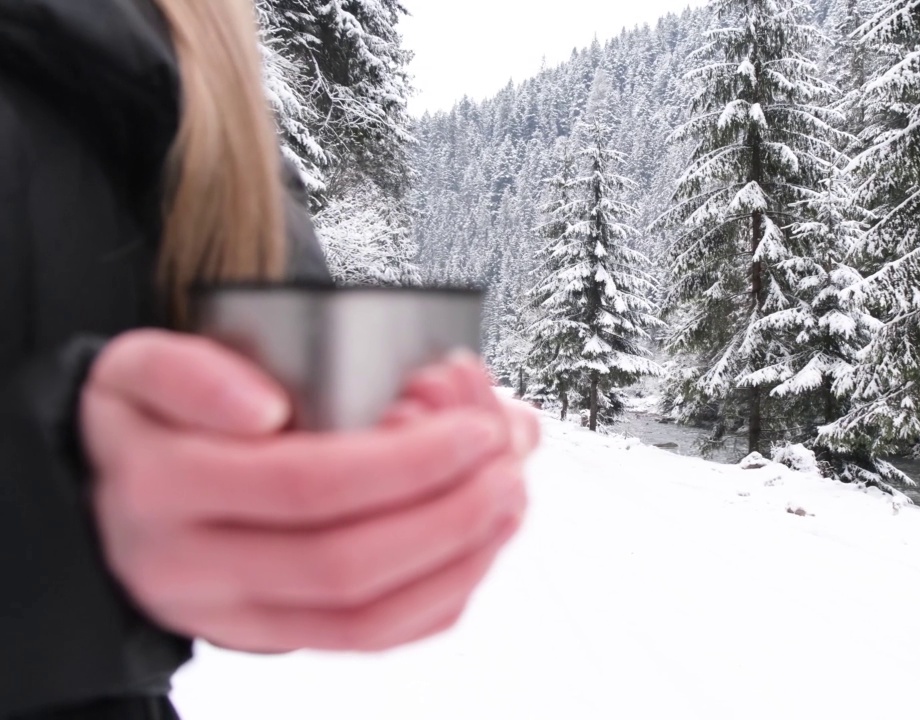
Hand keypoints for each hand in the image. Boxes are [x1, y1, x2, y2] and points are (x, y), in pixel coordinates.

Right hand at [82, 330, 529, 652]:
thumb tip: (263, 407)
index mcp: (166, 485)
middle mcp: (195, 566)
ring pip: (363, 619)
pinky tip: (477, 547)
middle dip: (449, 514)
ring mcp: (235, 615)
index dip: (403, 461)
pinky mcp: (272, 640)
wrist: (111, 497)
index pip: (303, 484)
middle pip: (344, 562)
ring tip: (507, 498)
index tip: (471, 424)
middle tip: (505, 461)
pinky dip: (439, 600)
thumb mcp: (144, 366)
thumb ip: (195, 371)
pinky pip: (366, 643)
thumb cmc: (153, 422)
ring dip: (458, 561)